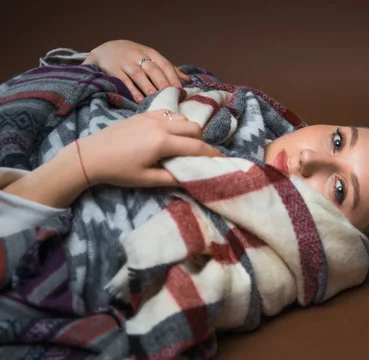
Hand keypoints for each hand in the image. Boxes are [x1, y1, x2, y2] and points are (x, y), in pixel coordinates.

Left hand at [76, 110, 222, 187]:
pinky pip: (169, 114)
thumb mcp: (147, 180)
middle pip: (194, 128)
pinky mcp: (144, 113)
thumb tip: (192, 178)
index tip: (222, 160)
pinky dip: (177, 123)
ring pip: (183, 119)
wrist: (91, 155)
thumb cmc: (119, 171)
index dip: (212, 154)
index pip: (196, 147)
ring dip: (190, 131)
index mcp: (163, 143)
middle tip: (201, 154)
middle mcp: (161, 125)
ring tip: (186, 144)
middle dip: (202, 141)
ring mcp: (152, 117)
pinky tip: (171, 134)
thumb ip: (173, 178)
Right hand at [83, 40, 191, 102]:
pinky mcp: (115, 70)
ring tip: (158, 100)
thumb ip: (168, 68)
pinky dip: (133, 91)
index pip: (165, 65)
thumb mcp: (150, 57)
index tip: (181, 91)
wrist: (104, 50)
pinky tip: (140, 100)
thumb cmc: (133, 56)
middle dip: (164, 85)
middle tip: (172, 98)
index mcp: (151, 53)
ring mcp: (126, 63)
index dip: (173, 78)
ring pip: (140, 76)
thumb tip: (187, 80)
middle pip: (154, 71)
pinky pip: (126, 82)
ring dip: (150, 89)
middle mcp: (139, 56)